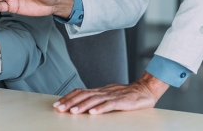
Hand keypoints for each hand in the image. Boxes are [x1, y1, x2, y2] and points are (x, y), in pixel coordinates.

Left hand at [53, 72, 168, 114]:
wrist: (145, 90)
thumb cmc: (128, 95)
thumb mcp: (109, 96)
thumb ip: (98, 99)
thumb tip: (83, 104)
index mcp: (100, 91)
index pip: (80, 92)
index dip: (68, 97)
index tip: (57, 104)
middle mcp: (104, 92)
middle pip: (84, 95)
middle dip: (70, 102)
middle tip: (59, 108)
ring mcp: (112, 96)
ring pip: (94, 100)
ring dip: (82, 106)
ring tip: (72, 112)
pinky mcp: (122, 101)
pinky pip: (109, 105)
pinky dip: (100, 109)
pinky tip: (92, 113)